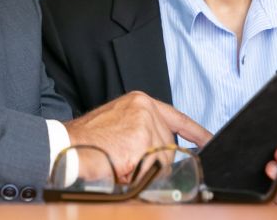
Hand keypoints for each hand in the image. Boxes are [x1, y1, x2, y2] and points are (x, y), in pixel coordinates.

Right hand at [63, 91, 211, 181]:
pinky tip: (121, 166)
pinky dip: (137, 174)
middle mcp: (146, 109)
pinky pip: (152, 169)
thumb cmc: (89, 140)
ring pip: (163, 160)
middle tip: (127, 159)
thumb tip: (169, 151)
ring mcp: (145, 124)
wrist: (66, 145)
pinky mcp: (142, 141)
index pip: (179, 118)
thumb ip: (145, 131)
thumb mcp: (120, 125)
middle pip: (169, 146)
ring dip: (143, 169)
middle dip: (153, 160)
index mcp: (141, 102)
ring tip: (121, 161)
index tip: (210, 142)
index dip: (197, 133)